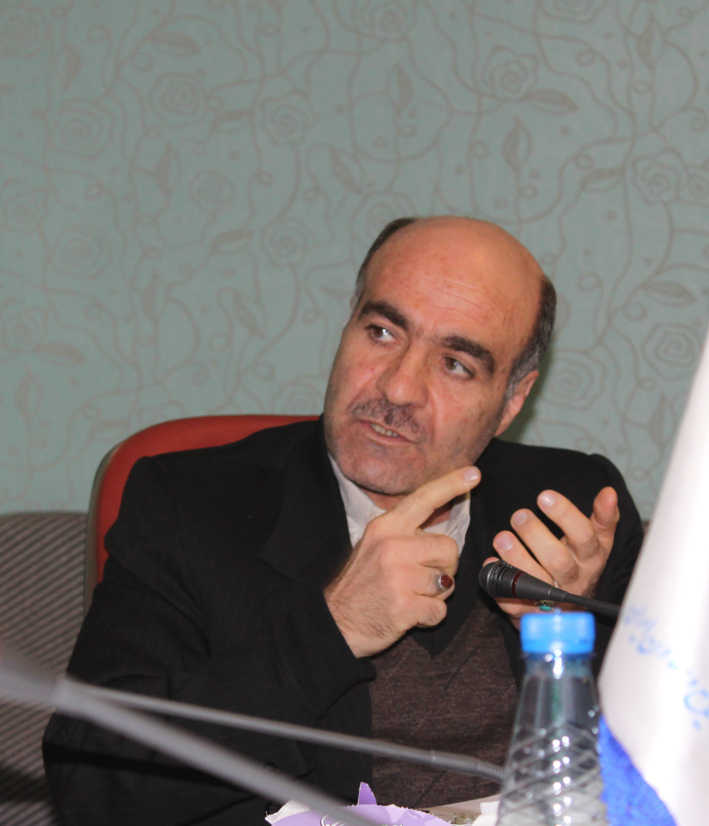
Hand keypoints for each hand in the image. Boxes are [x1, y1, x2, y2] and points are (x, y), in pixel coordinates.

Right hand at [325, 466, 481, 657]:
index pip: (424, 498)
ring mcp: (398, 576)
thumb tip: (440, 520)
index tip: (473, 473)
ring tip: (411, 595)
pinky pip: (440, 610)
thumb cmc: (361, 583)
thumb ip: (404, 533)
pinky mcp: (404, 606)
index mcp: (386, 527)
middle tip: (421, 578)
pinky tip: (409, 614)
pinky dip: (429, 616)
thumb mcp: (374, 545)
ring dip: (436, 594)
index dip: (451, 484)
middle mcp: (392, 546)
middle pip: (449, 547)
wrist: (335, 622)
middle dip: (445, 566)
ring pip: (448, 580)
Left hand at [487, 486, 618, 624]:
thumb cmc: (579, 565)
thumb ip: (603, 518)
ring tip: (502, 537)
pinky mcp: (531, 614)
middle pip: (558, 560)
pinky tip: (490, 565)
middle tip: (519, 515)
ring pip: (535, 582)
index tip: (544, 496)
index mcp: (591, 559)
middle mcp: (574, 580)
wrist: (568, 610)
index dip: (565, 515)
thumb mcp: (597, 543)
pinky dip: (500, 587)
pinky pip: (514, 604)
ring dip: (516, 559)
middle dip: (536, 535)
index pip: (583, 535)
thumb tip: (609, 493)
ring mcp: (553, 600)